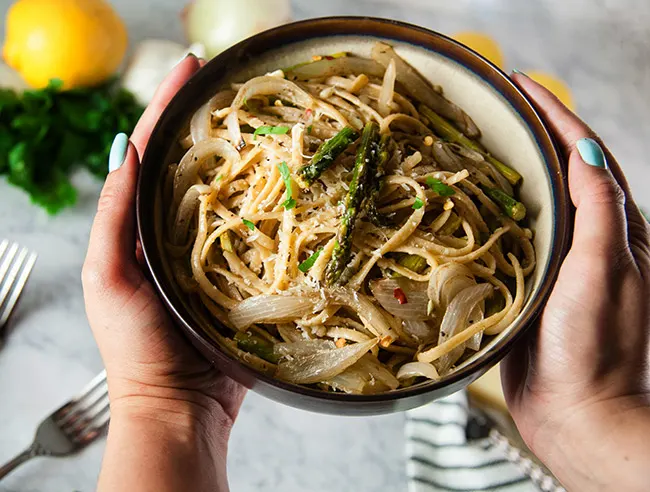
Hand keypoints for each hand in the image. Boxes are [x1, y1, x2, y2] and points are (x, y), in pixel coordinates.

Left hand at [82, 55, 245, 490]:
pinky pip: (262, 230)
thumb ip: (114, 220)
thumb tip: (127, 151)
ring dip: (247, 157)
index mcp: (143, 225)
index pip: (153, 151)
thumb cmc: (138, 349)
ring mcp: (217, 250)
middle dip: (212, 120)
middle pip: (196, 163)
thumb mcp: (109, 281)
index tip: (194, 66)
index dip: (169, 105)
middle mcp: (180, 230)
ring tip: (269, 120)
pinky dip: (275, 204)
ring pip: (234, 193)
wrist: (182, 405)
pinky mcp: (247, 273)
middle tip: (238, 83)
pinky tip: (292, 183)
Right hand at [502, 74, 649, 489]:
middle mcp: (588, 240)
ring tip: (477, 142)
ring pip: (534, 201)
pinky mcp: (530, 284)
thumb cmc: (596, 347)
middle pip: (560, 170)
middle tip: (494, 106)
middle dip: (532, 132)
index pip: (586, 156)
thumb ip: (599, 211)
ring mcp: (558, 262)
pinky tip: (467, 203)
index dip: (555, 115)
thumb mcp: (605, 271)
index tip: (521, 85)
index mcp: (615, 229)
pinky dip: (492, 211)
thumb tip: (585, 150)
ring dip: (510, 167)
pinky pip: (511, 236)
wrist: (578, 413)